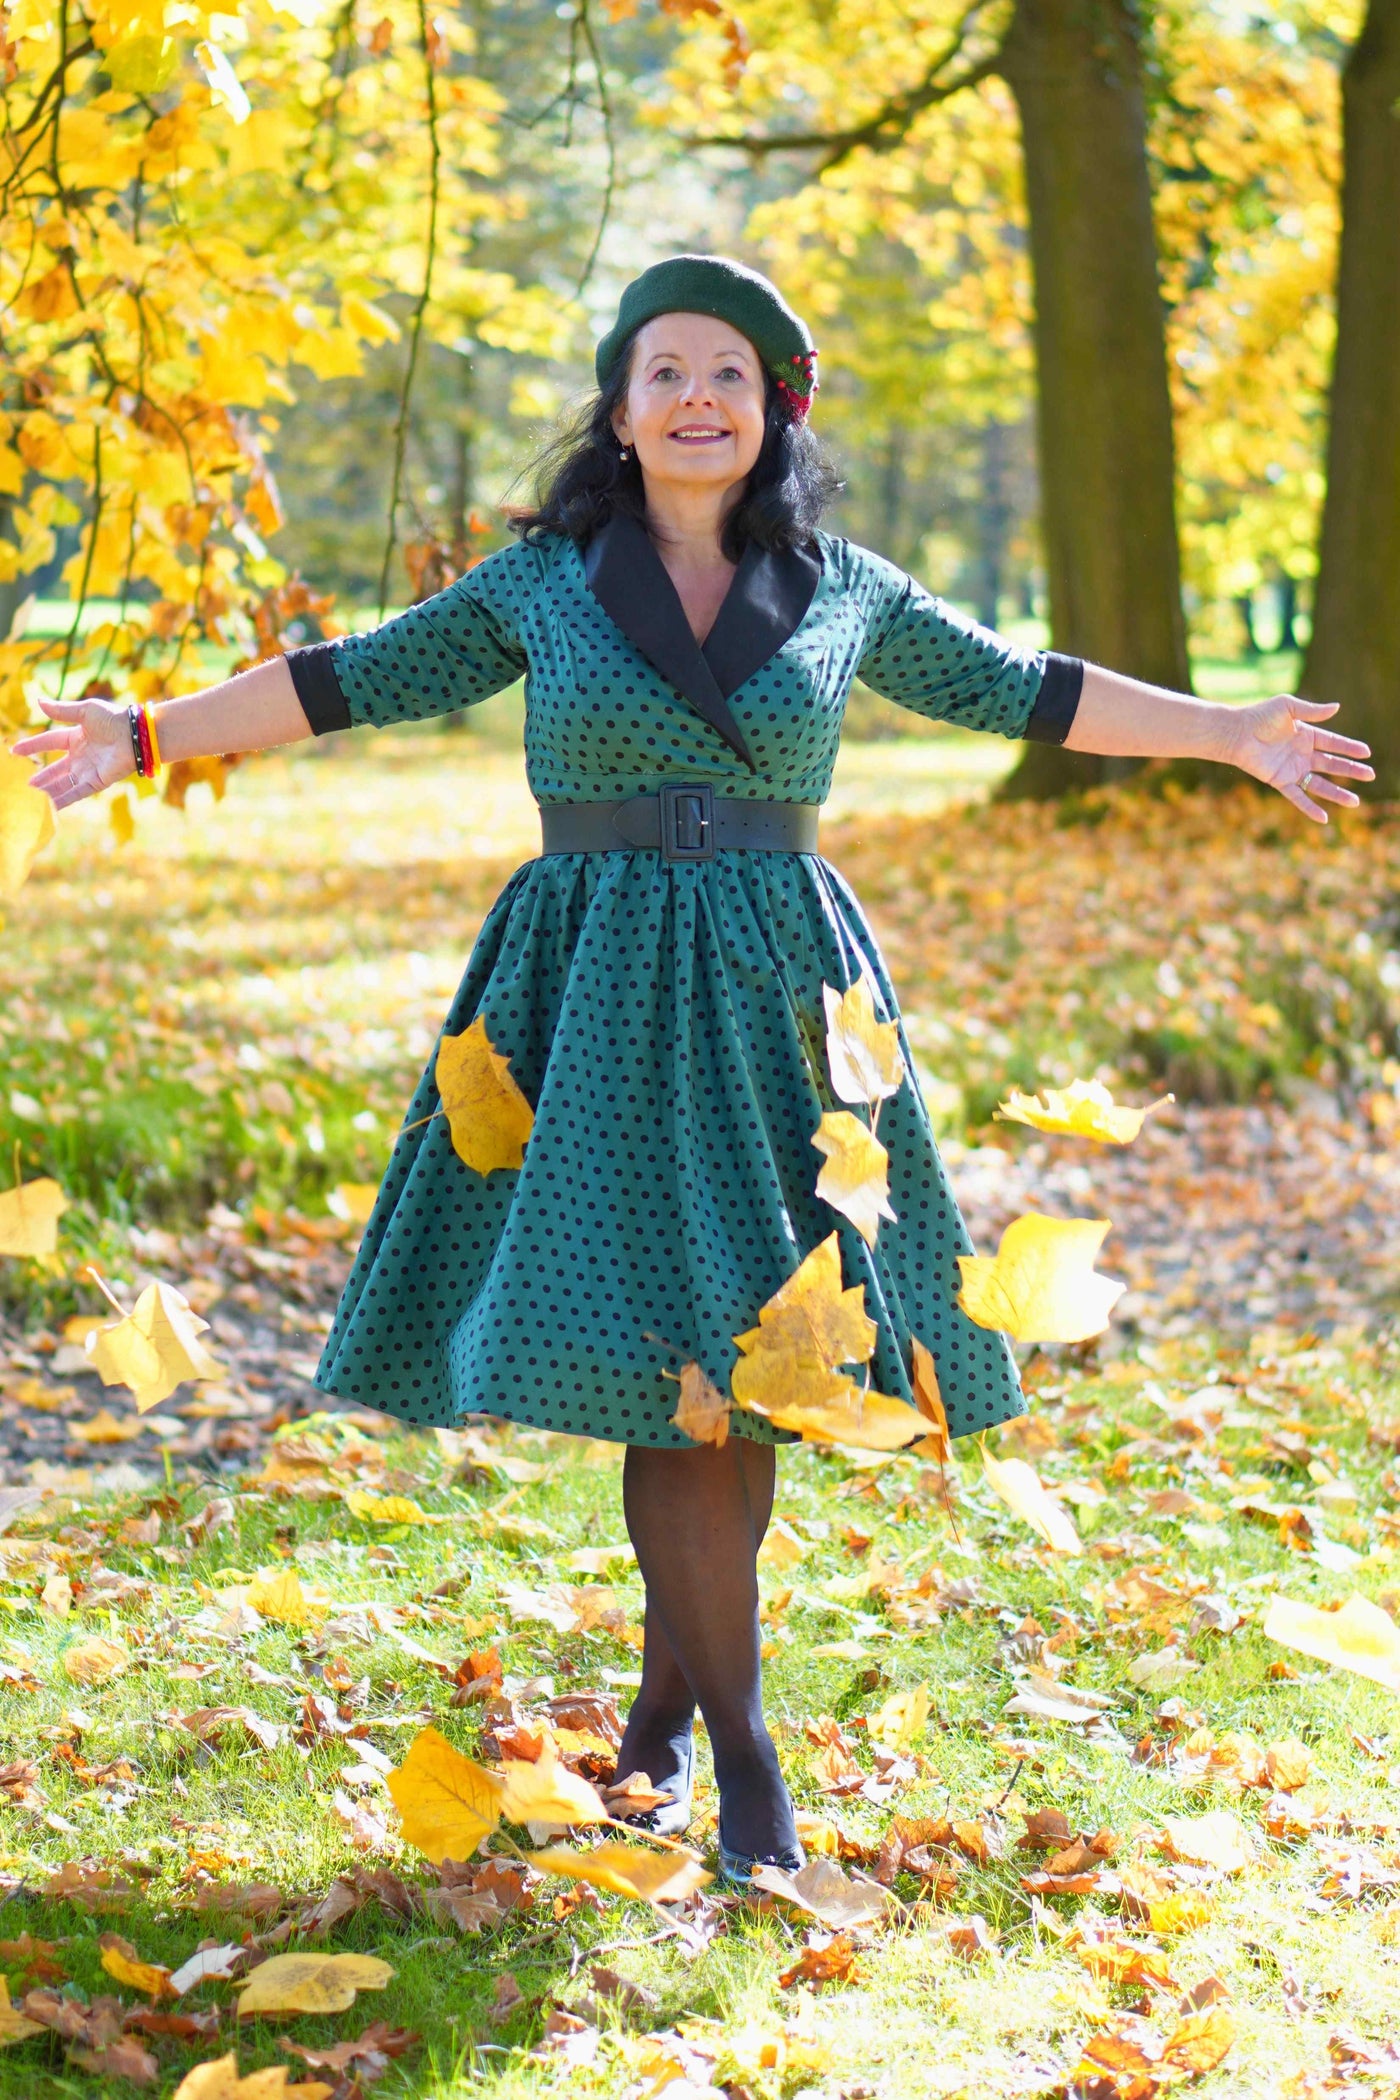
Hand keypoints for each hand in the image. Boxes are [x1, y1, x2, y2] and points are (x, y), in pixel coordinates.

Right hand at [10, 696, 135, 809]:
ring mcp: (88, 770)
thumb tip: (38, 701)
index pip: (49, 742)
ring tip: (28, 798)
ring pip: (63, 784)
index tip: (14, 751)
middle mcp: (81, 756)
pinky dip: (62, 800)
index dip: (32, 746)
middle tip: (20, 784)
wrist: (136, 734)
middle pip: (54, 769)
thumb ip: (61, 711)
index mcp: (77, 737)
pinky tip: (48, 807)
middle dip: (39, 777)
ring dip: (47, 791)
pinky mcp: (96, 782)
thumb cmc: (114, 718)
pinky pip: (76, 793)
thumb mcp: (84, 711)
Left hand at [1226, 694, 1373, 823]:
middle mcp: (1302, 754)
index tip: (1367, 753)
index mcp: (1306, 735)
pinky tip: (1324, 818)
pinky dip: (1310, 808)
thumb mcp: (1288, 707)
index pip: (1334, 743)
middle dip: (1351, 771)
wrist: (1236, 733)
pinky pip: (1298, 797)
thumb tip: (1337, 707)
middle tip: (1370, 776)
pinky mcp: (1280, 781)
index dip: (1350, 748)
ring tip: (1355, 802)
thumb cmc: (1259, 716)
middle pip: (1332, 765)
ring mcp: (1292, 769)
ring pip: (1320, 784)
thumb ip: (1312, 711)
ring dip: (1337, 793)